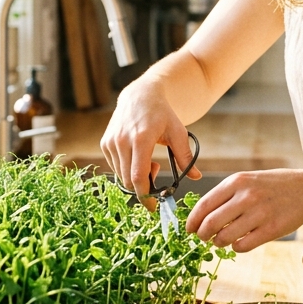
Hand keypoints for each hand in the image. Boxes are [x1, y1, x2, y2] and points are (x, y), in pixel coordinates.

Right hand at [99, 77, 201, 202]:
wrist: (140, 96)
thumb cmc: (162, 114)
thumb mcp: (178, 132)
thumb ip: (185, 156)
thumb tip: (197, 177)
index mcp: (141, 138)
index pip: (138, 176)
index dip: (145, 195)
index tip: (153, 207)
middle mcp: (122, 141)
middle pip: (129, 180)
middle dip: (143, 186)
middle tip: (157, 172)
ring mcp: (111, 142)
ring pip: (121, 176)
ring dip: (135, 177)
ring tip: (149, 160)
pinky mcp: (105, 143)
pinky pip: (115, 168)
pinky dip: (127, 170)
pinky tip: (138, 156)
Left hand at [185, 169, 302, 252]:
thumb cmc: (273, 186)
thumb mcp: (248, 180)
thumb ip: (226, 195)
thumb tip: (201, 217)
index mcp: (237, 181)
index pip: (204, 205)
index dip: (192, 221)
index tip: (189, 229)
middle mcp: (246, 196)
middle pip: (210, 224)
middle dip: (202, 235)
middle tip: (203, 238)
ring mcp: (259, 213)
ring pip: (224, 237)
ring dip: (219, 242)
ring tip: (222, 239)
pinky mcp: (271, 230)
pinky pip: (242, 246)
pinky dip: (236, 247)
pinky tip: (240, 242)